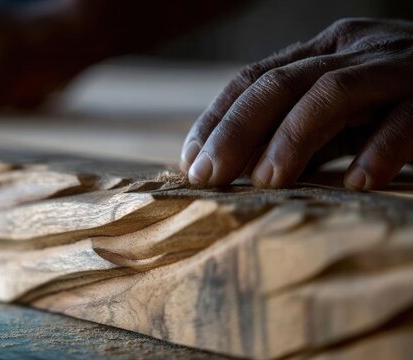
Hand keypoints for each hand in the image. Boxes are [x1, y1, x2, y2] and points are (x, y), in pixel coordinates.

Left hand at [180, 18, 412, 190]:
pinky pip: (405, 117)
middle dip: (235, 132)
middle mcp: (352, 49)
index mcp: (322, 51)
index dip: (216, 119)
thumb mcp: (341, 117)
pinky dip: (379, 150)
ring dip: (291, 140)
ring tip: (265, 182)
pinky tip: (356, 184)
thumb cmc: (399, 106)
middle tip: (209, 177)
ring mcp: (395, 66)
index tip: (190, 161)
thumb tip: (238, 167)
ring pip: (330, 93)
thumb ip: (299, 133)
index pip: (253, 78)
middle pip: (279, 85)